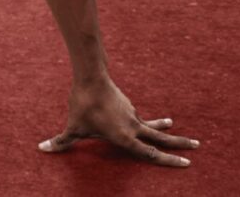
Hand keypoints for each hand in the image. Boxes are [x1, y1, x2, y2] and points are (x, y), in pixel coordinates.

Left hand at [38, 79, 200, 166]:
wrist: (90, 77)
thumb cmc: (82, 106)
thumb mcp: (72, 127)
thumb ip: (60, 142)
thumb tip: (42, 149)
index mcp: (124, 137)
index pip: (150, 154)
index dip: (168, 161)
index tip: (186, 163)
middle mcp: (133, 126)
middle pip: (160, 138)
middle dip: (179, 143)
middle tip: (197, 146)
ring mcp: (132, 114)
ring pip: (150, 125)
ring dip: (162, 128)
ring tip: (172, 125)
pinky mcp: (127, 104)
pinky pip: (135, 116)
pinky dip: (140, 119)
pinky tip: (127, 115)